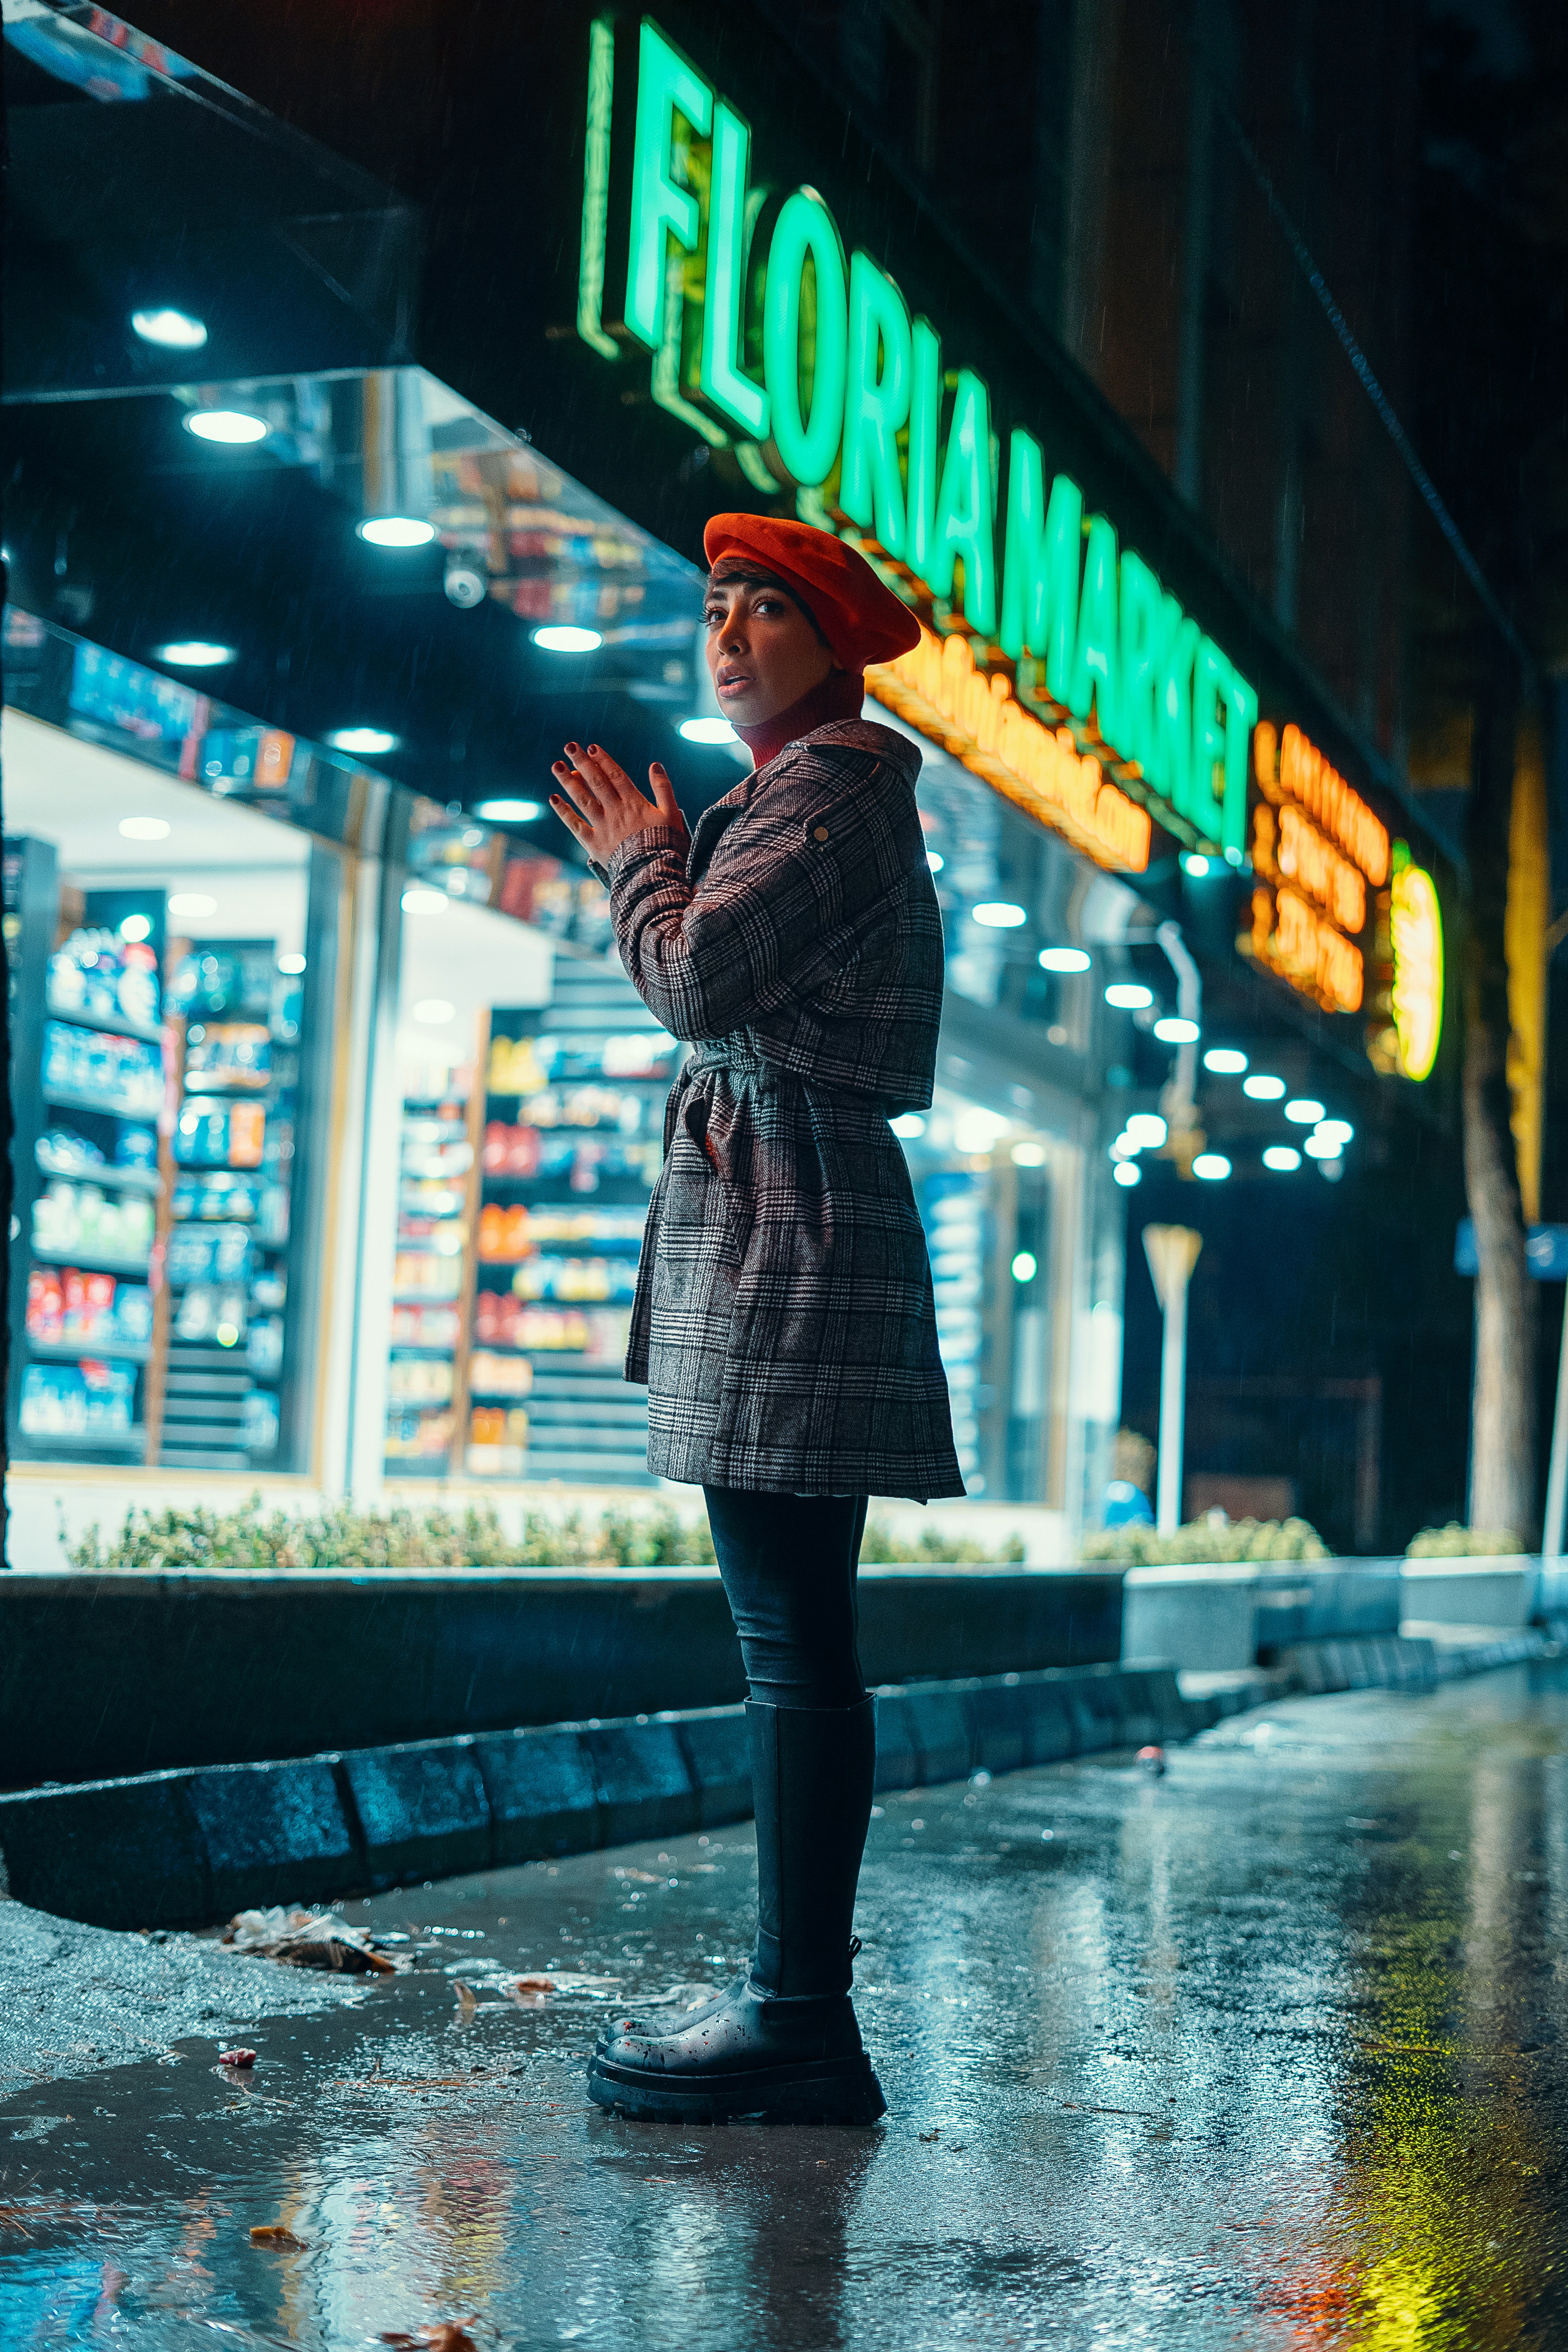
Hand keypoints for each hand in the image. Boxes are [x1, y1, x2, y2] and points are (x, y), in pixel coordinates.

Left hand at [549, 742, 688, 863]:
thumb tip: (655, 765)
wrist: (654, 873)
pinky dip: (564, 812)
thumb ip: (664, 789)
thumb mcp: (672, 814)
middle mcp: (615, 811)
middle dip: (582, 763)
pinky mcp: (594, 844)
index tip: (592, 747)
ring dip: (568, 782)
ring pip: (582, 799)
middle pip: (596, 782)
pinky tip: (554, 798)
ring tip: (556, 766)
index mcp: (634, 803)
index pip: (616, 776)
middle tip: (569, 746)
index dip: (603, 760)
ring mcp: (603, 827)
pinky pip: (576, 825)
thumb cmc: (666, 844)